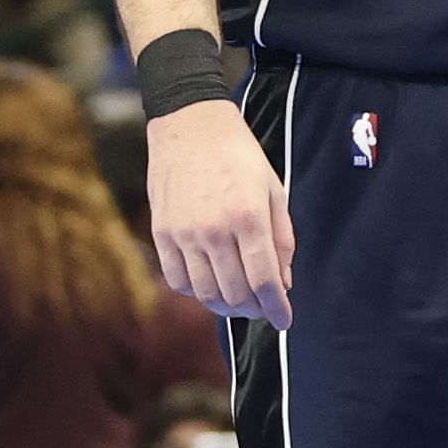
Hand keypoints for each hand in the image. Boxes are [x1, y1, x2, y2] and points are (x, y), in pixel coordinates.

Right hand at [143, 99, 291, 326]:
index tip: (285, 320)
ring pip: (205, 293)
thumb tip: (283, 283)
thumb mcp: (273, 191)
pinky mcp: (162, 232)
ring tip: (238, 300)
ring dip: (226, 305)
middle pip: (236, 294)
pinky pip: (178, 279)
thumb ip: (282, 240)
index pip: (265, 281)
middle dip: (254, 309)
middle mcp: (214, 230)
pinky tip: (209, 282)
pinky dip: (196, 290)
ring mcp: (183, 233)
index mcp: (248, 217)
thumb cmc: (238, 156)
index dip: (277, 308)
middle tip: (263, 307)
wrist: (190, 126)